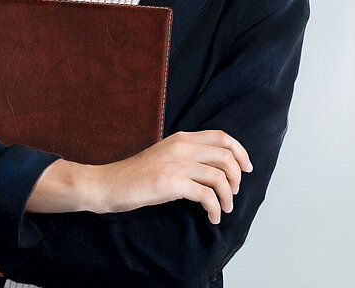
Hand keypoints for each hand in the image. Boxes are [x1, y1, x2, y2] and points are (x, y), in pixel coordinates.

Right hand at [89, 130, 253, 223]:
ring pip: (219, 177)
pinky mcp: (170, 183)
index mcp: (181, 138)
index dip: (240, 151)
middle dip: (237, 177)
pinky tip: (212, 217)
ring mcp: (176, 164)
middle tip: (234, 192)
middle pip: (226, 155)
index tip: (247, 168)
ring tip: (224, 209)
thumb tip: (215, 170)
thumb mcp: (164, 157)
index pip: (222, 137)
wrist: (108, 184)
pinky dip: (215, 208)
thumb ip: (187, 156)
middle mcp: (181, 147)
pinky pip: (206, 195)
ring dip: (228, 196)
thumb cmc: (136, 176)